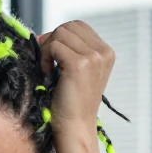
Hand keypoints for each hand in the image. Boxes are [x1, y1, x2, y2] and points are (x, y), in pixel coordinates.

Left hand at [37, 21, 115, 135]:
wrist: (75, 126)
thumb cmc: (71, 102)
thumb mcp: (78, 71)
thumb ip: (71, 50)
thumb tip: (45, 34)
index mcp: (107, 52)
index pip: (78, 26)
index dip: (60, 35)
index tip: (51, 54)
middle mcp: (103, 52)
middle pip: (68, 26)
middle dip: (52, 40)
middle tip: (47, 62)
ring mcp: (94, 57)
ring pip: (60, 33)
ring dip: (47, 49)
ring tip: (48, 69)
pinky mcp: (79, 64)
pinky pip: (54, 46)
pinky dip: (45, 57)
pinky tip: (47, 73)